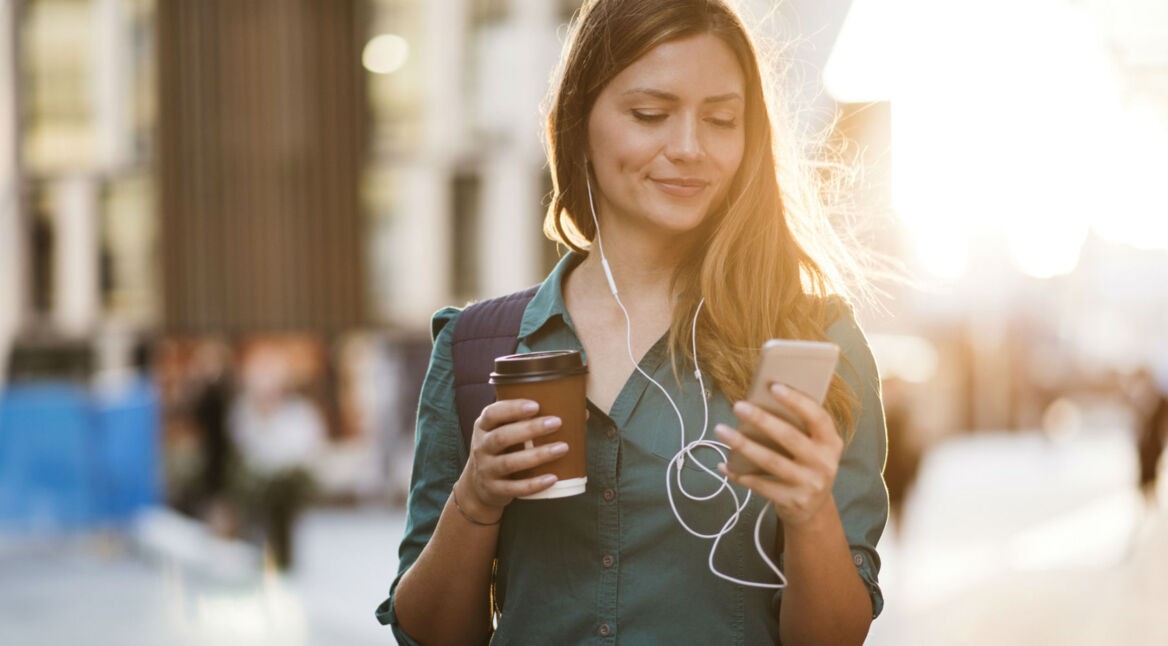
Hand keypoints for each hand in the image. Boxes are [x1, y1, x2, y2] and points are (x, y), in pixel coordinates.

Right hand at [456, 399, 568, 522]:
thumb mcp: (505, 432)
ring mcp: (486, 470)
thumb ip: (531, 420)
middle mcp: (481, 447)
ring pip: (510, 463)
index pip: (492, 413)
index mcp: (484, 427)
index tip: (536, 405)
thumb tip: (581, 414)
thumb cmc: (501, 450)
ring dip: (537, 455)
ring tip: (563, 448)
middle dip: (530, 429)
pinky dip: (534, 484)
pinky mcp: (494, 490)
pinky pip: (515, 488)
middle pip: (502, 437)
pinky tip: (553, 478)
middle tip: (557, 422)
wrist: (478, 487)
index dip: (512, 408)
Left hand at [715, 384, 843, 527]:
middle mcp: (824, 463)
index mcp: (830, 442)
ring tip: (720, 430)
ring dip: (742, 445)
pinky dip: (739, 474)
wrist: (814, 509)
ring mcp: (809, 484)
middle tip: (738, 406)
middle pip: (789, 437)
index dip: (797, 401)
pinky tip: (724, 465)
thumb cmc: (807, 465)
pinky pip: (760, 485)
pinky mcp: (793, 501)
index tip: (774, 387)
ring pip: (770, 461)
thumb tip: (761, 401)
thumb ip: (798, 428)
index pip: (817, 417)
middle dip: (761, 420)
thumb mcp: (814, 447)